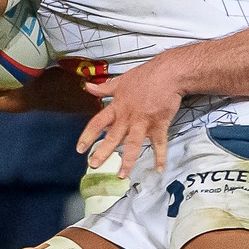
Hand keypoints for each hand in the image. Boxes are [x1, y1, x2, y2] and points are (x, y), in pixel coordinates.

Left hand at [76, 57, 182, 172]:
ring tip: (122, 175)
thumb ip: (104, 88)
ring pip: (133, 144)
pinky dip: (160, 157)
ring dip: (127, 161)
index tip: (80, 149)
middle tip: (94, 165)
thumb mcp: (121, 80)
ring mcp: (143, 122)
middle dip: (103, 152)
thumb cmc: (145, 76)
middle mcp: (127, 117)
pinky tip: (159, 169)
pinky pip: (159, 144)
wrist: (168, 74)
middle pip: (112, 137)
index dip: (88, 136)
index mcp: (117, 107)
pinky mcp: (159, 125)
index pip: (98, 123)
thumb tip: (87, 86)